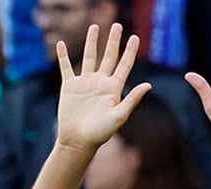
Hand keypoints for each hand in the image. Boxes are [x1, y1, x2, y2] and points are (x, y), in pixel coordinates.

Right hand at [54, 24, 151, 151]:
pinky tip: (61, 44)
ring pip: (89, 57)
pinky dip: (63, 56)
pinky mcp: (69, 87)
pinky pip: (66, 67)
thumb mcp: (119, 116)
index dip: (130, 51)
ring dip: (92, 42)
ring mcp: (85, 83)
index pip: (124, 65)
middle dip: (113, 41)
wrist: (78, 141)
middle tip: (118, 25)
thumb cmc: (100, 133)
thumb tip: (148, 85)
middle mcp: (100, 83)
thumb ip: (132, 99)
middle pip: (109, 57)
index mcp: (114, 89)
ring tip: (94, 27)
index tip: (135, 37)